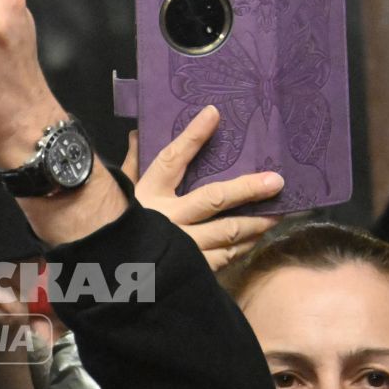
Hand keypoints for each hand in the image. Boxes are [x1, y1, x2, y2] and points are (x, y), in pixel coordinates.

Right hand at [121, 106, 283, 269]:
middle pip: (215, 198)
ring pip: (228, 232)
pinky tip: (255, 240)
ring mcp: (182, 246)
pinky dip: (242, 248)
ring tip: (276, 215)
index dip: (192, 135)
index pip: (172, 159)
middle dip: (248, 188)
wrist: (111, 274)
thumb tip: (138, 133)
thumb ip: (132, 165)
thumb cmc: (115, 228)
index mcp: (149, 194)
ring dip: (255, 223)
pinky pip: (224, 257)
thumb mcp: (122, 194)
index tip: (213, 114)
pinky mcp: (192, 269)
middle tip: (276, 182)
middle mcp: (168, 218)